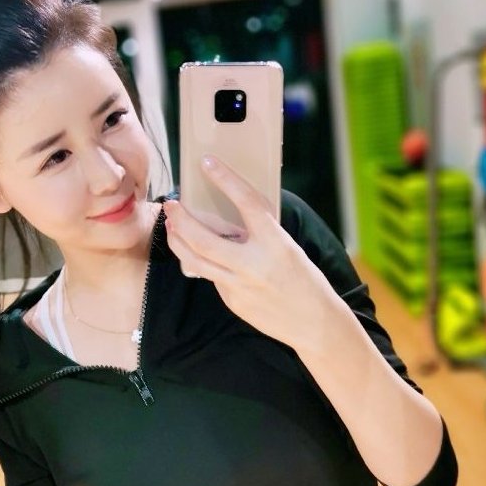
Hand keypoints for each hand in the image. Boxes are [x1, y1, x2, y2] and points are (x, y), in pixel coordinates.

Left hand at [164, 156, 344, 350]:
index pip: (247, 203)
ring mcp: (240, 286)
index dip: (226, 180)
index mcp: (276, 243)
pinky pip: (210, 277)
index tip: (207, 163)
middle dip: (181, 219)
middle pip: (203, 239)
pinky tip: (200, 254)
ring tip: (173, 226)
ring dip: (178, 241)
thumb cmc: (304, 279)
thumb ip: (259, 233)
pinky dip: (202, 262)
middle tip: (171, 204)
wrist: (314, 322)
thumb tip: (227, 216)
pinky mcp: (233, 301)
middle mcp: (255, 264)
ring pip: (195, 260)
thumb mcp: (287, 247)